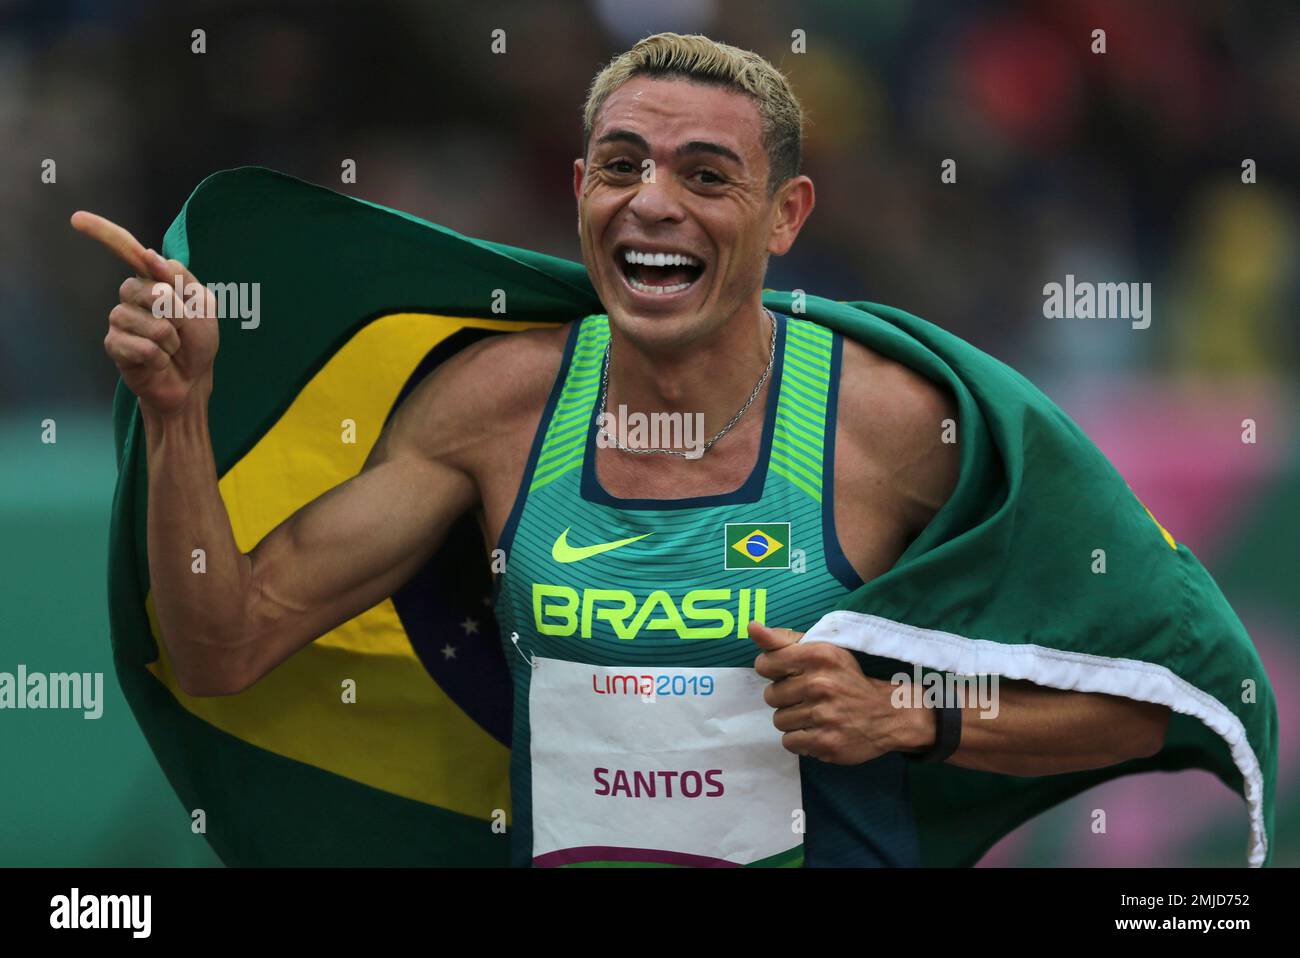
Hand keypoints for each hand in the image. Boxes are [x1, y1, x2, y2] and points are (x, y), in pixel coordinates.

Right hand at [71, 210, 218, 415]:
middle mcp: (132, 294)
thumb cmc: (197, 342)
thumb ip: (182, 282)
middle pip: (155, 291)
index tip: (76, 219)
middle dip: (180, 316)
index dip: (104, 233)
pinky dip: (160, 358)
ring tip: (170, 348)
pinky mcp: (114, 344)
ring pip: (152, 323)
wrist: (192, 380)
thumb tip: (150, 256)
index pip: (127, 251)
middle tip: (181, 331)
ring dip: (172, 340)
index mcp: (155, 279)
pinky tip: (158, 362)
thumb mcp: (203, 308)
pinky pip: (143, 347)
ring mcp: (120, 318)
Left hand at [749, 621, 932, 763]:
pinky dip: (800, 739)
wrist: (887, 713)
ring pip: (779, 720)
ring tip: (814, 715)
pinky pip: (789, 742)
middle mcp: (820, 684)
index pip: (766, 664)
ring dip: (793, 719)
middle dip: (785, 698)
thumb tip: (752, 627)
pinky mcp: (825, 743)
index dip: (772, 671)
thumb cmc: (847, 679)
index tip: (788, 674)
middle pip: (771, 696)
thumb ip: (783, 640)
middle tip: (807, 697)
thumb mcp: (822, 650)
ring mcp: (823, 716)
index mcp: (818, 656)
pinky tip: (817, 730)